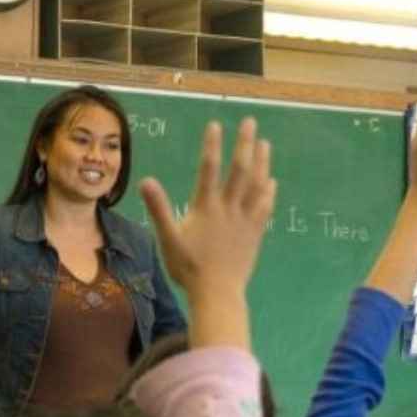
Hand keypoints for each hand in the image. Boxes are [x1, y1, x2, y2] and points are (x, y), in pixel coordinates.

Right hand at [139, 118, 277, 303]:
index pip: (209, 169)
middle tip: (250, 122)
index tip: (215, 124)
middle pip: (240, 170)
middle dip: (245, 144)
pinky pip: (265, 207)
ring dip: (262, 162)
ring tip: (265, 143)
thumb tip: (145, 181)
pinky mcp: (256, 233)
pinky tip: (271, 180)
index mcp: (206, 208)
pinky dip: (268, 191)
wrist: (218, 293)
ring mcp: (246, 220)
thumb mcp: (168, 239)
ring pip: (257, 185)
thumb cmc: (189, 268)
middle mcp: (229, 208)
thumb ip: (158, 209)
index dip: (212, 145)